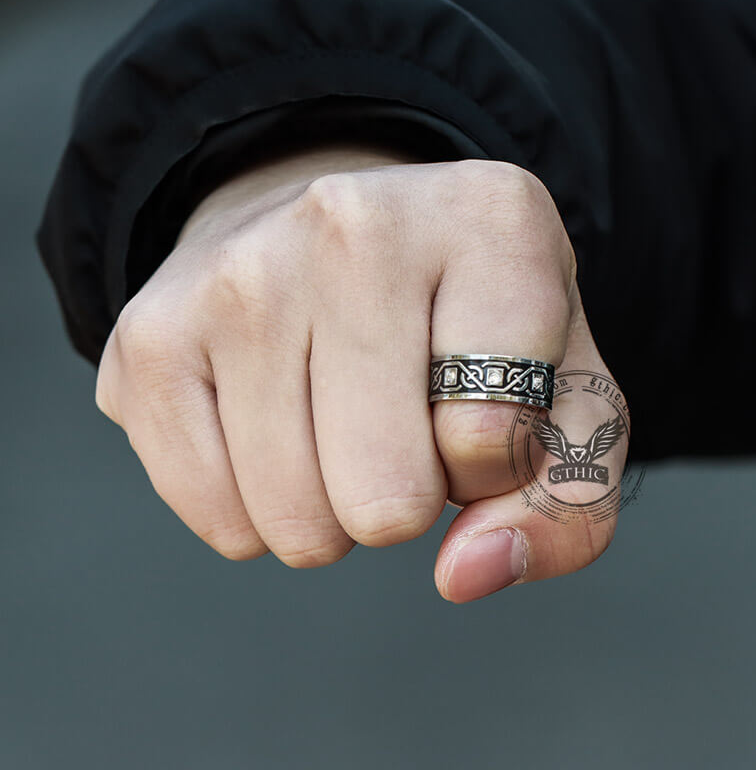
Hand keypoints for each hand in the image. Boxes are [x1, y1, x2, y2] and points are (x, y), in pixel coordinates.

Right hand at [95, 142, 628, 602]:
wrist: (334, 238)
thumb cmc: (463, 323)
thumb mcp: (562, 391)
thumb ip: (567, 501)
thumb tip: (466, 572)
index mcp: (489, 220)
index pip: (492, 435)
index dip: (494, 462)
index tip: (475, 404)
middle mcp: (351, 222)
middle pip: (387, 496)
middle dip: (406, 495)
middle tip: (398, 419)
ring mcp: (237, 275)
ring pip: (296, 523)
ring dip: (332, 505)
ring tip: (336, 415)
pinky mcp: (150, 336)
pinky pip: (219, 518)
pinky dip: (258, 507)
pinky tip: (273, 423)